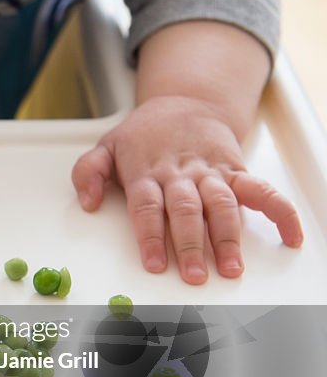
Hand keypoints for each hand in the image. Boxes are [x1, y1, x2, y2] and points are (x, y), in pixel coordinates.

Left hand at [72, 96, 302, 283]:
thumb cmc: (144, 134)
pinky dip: (280, 212)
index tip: (154, 264)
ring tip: (231, 268)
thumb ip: (88, 172)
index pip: (148, 207)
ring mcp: (211, 173)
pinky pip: (261, 191)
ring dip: (228, 237)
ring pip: (222, 205)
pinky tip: (290, 236)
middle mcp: (180, 174)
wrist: (186, 102)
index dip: (151, 236)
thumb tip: (87, 202)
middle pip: (187, 210)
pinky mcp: (236, 171)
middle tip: (195, 275)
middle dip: (192, 244)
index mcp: (147, 172)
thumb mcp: (106, 146)